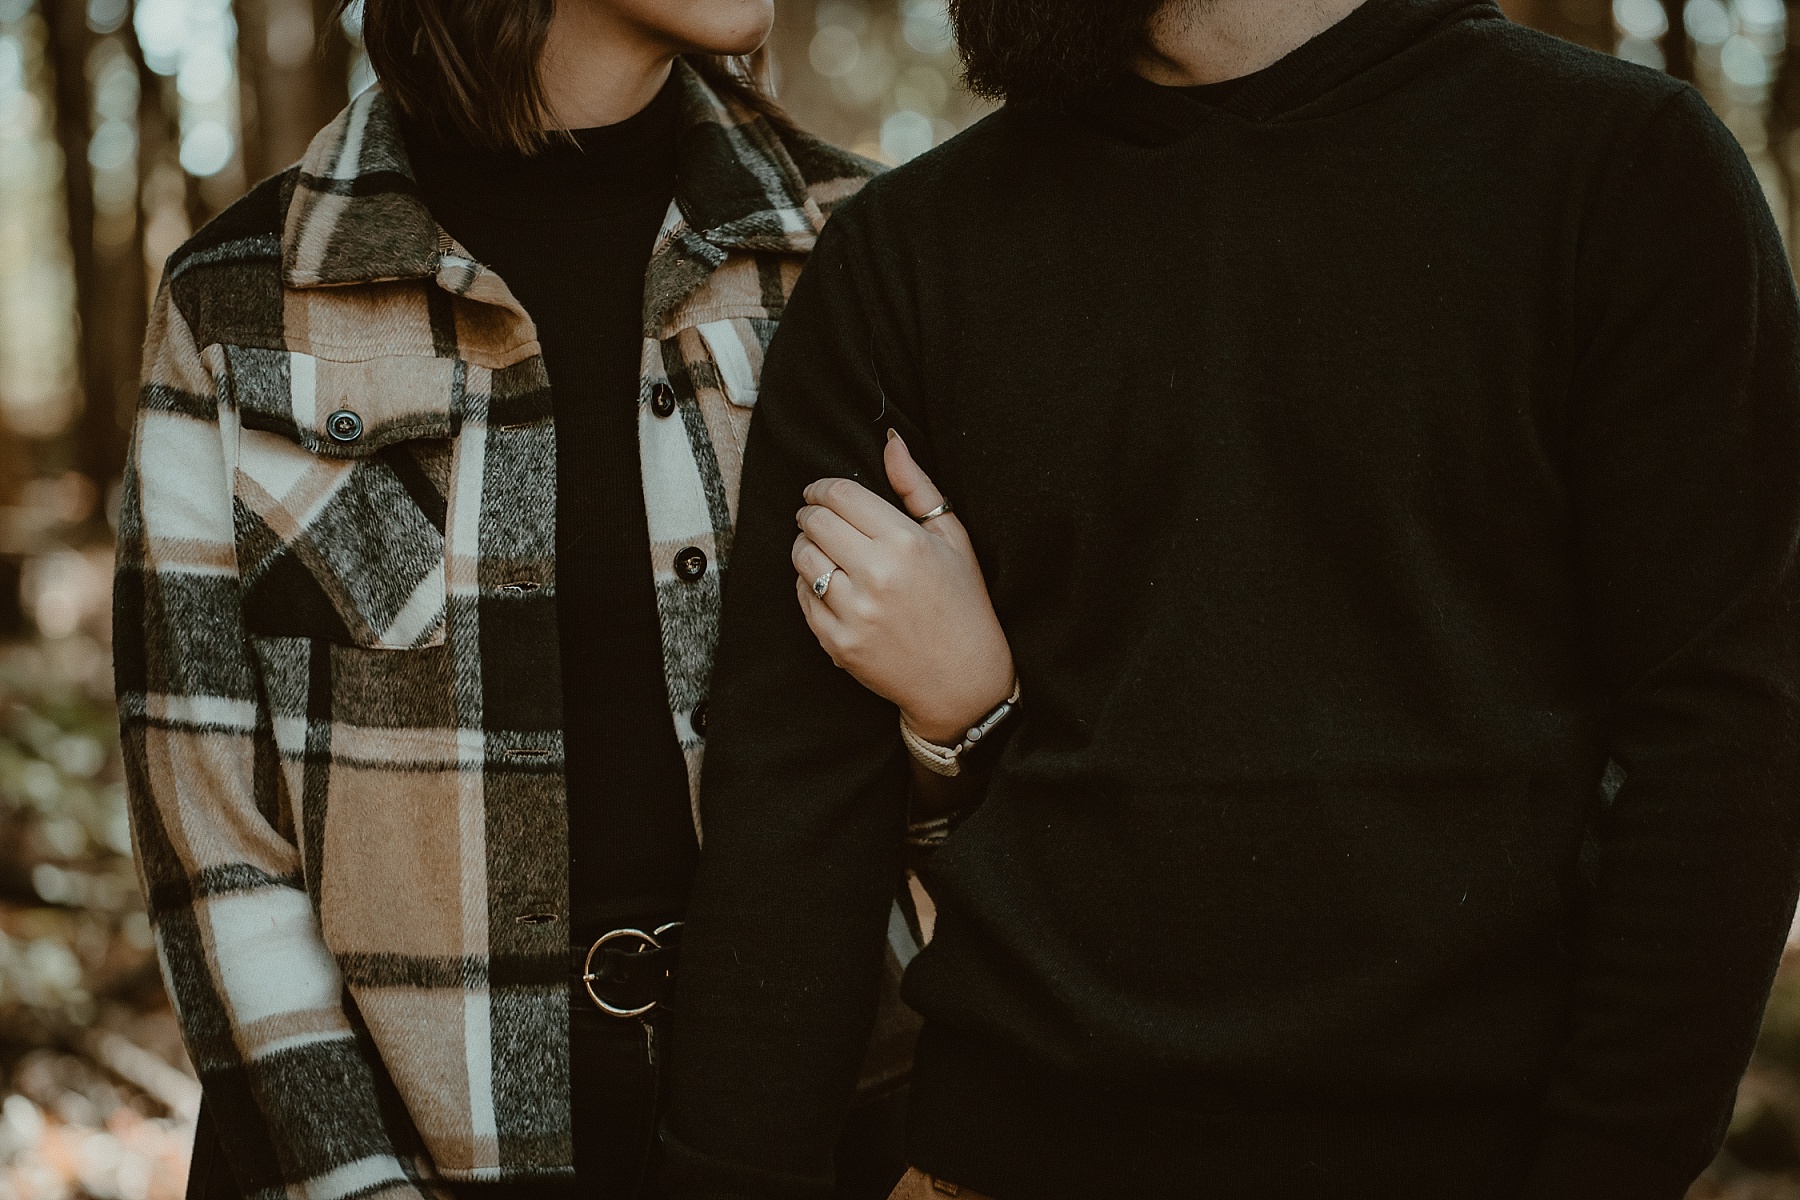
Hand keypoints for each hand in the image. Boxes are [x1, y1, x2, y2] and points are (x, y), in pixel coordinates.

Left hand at [794, 431, 1014, 744]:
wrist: (963, 681)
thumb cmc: (963, 603)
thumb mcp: (953, 539)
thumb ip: (917, 488)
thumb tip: (890, 442)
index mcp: (906, 543)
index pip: (841, 496)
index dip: (822, 488)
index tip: (820, 491)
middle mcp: (877, 576)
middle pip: (814, 523)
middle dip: (809, 513)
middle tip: (816, 517)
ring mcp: (855, 613)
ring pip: (802, 558)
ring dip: (804, 547)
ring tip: (823, 549)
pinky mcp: (838, 643)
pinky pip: (803, 598)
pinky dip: (808, 586)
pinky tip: (831, 586)